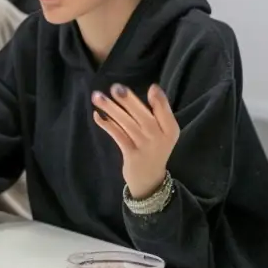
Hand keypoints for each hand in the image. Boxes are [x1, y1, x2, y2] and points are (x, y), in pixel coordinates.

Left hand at [92, 82, 180, 201]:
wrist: (150, 179)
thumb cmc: (155, 148)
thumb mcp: (164, 132)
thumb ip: (159, 112)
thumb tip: (153, 88)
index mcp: (170, 130)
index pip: (165, 112)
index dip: (160, 101)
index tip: (152, 87)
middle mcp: (159, 138)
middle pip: (143, 116)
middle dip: (129, 101)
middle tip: (115, 87)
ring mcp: (145, 147)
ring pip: (127, 124)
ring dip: (111, 109)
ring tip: (97, 97)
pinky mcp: (131, 155)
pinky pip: (118, 136)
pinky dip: (107, 125)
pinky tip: (97, 115)